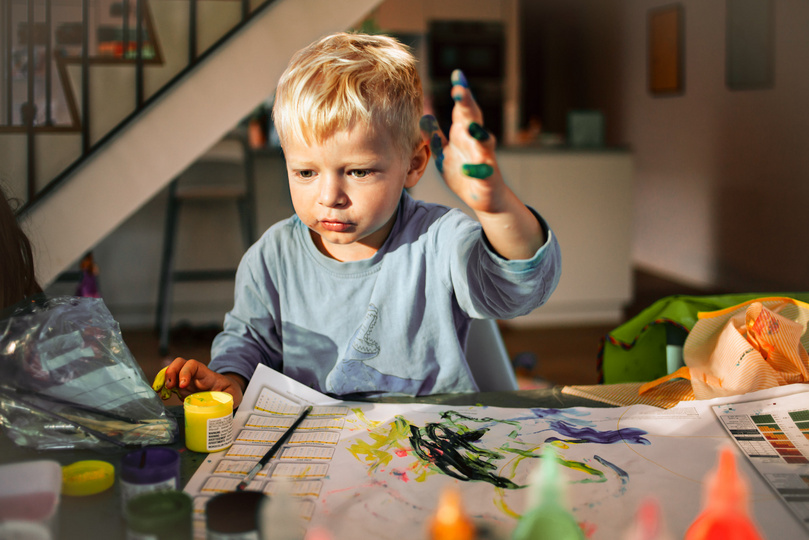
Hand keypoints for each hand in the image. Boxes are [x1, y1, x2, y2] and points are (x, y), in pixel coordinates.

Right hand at [161, 357, 245, 407]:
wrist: (225, 393)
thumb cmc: (228, 391)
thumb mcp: (233, 393)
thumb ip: (230, 395)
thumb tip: (222, 401)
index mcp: (205, 374)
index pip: (193, 365)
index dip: (185, 372)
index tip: (183, 384)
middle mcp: (193, 375)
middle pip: (179, 364)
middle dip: (171, 371)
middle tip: (169, 386)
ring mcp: (186, 381)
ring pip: (171, 373)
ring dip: (163, 380)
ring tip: (160, 391)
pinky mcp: (181, 390)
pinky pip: (169, 385)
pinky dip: (162, 389)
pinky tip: (161, 395)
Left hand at [420, 69, 505, 213]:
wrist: (484, 197)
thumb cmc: (464, 172)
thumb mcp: (444, 154)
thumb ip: (435, 136)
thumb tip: (423, 116)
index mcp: (465, 133)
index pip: (462, 109)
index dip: (461, 92)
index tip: (458, 74)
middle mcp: (477, 142)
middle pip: (474, 119)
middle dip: (467, 104)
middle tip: (459, 90)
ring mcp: (484, 158)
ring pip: (484, 143)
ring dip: (479, 133)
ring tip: (470, 126)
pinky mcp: (487, 178)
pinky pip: (482, 173)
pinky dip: (476, 170)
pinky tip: (467, 169)